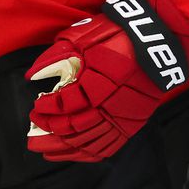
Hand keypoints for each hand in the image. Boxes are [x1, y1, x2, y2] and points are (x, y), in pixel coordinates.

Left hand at [26, 0, 188, 161]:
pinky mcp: (132, 124)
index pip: (65, 104)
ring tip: (45, 150)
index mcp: (97, 83)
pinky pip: (108, 147)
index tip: (36, 106)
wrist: (156, 42)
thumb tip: (32, 75)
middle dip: (49, 133)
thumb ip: (55, 57)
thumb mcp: (83, 37)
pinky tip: (74, 153)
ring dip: (63, 149)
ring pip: (88, 142)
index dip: (47, 108)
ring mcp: (123, 118)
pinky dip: (88, 154)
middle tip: (32, 134)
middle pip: (73, 128)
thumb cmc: (117, 34)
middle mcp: (109, 105)